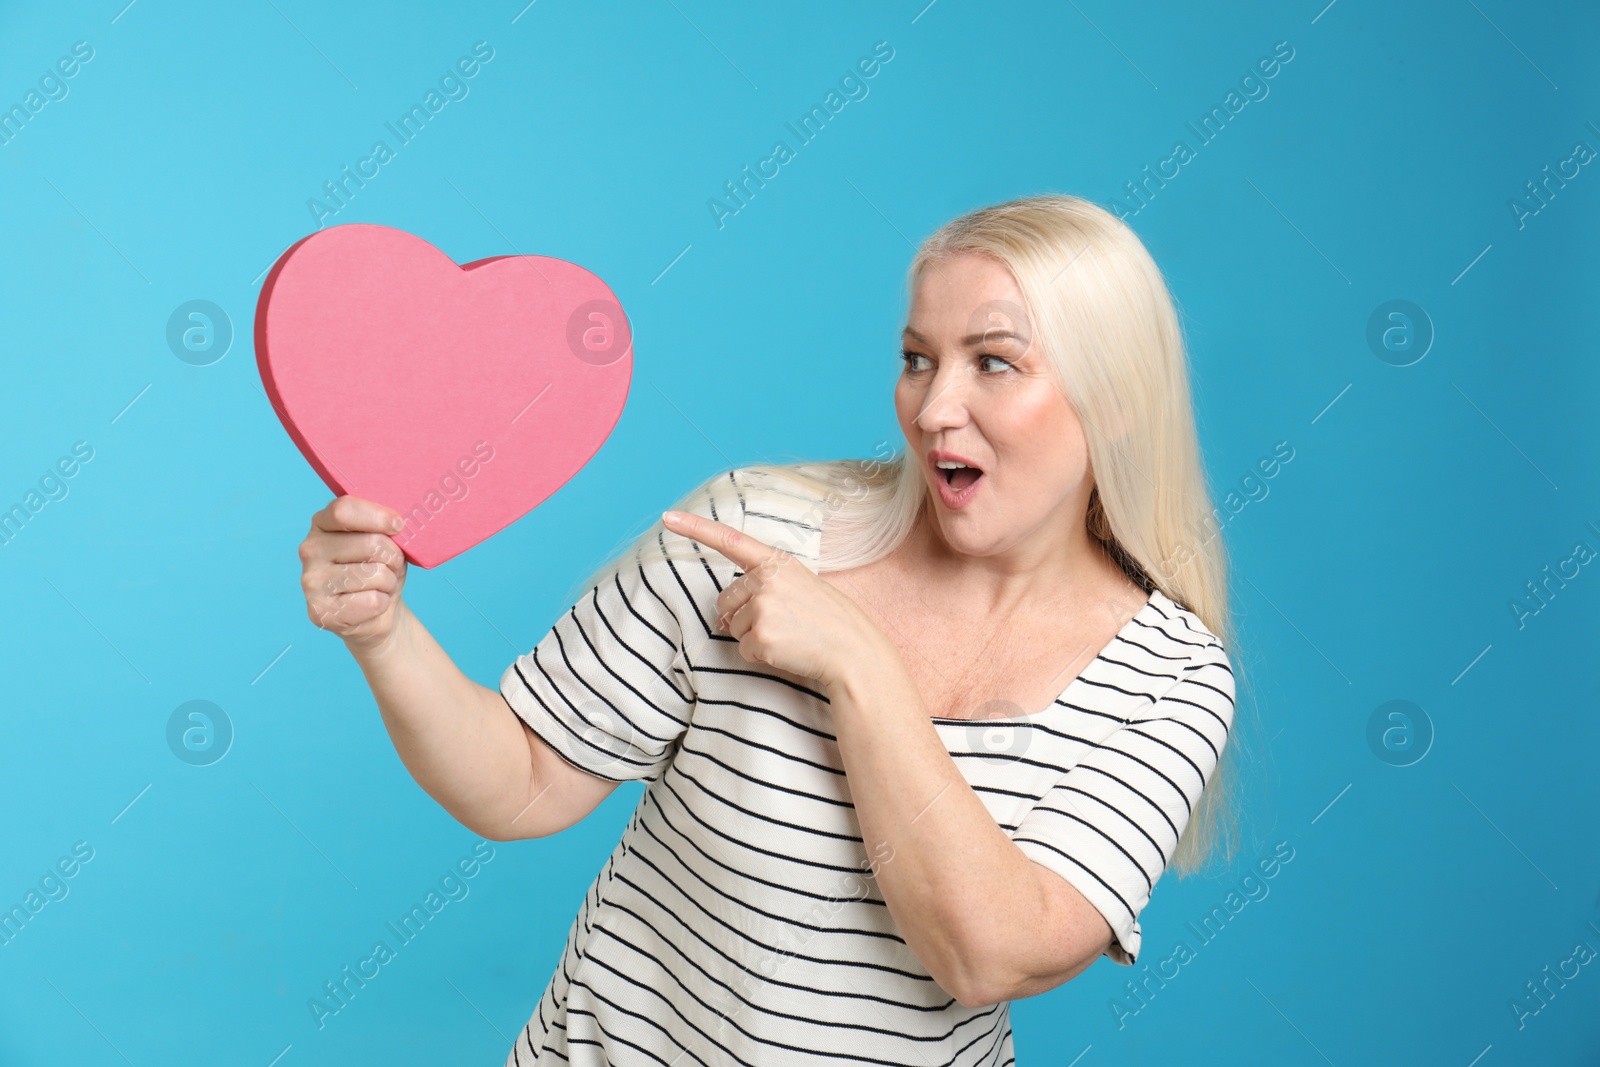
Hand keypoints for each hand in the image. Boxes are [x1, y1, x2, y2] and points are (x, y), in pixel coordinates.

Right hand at [298, 495, 409, 651]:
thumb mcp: (386, 539)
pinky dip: (382, 603)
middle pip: (370, 544)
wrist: (376, 612)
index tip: (398, 526)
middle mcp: (310, 549)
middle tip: (390, 566)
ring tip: (379, 586)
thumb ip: (385, 526)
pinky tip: (370, 604)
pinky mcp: (320, 611)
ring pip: (374, 574)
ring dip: (389, 582)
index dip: (378, 517)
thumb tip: (396, 525)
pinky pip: (372, 601)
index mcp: (322, 523)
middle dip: (393, 557)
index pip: (344, 510)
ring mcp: (311, 581)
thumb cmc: (380, 567)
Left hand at [661, 509, 883, 689]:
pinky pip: (743, 649)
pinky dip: (760, 655)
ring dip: (753, 636)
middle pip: (726, 601)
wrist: (852, 650)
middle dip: (741, 616)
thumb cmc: (826, 620)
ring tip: (789, 634)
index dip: (696, 528)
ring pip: (732, 627)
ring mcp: (763, 608)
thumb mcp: (799, 586)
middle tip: (781, 623)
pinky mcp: (762, 636)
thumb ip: (761, 588)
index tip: (668, 517)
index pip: (730, 541)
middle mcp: (767, 579)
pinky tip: (787, 650)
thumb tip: (722, 617)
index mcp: (776, 562)